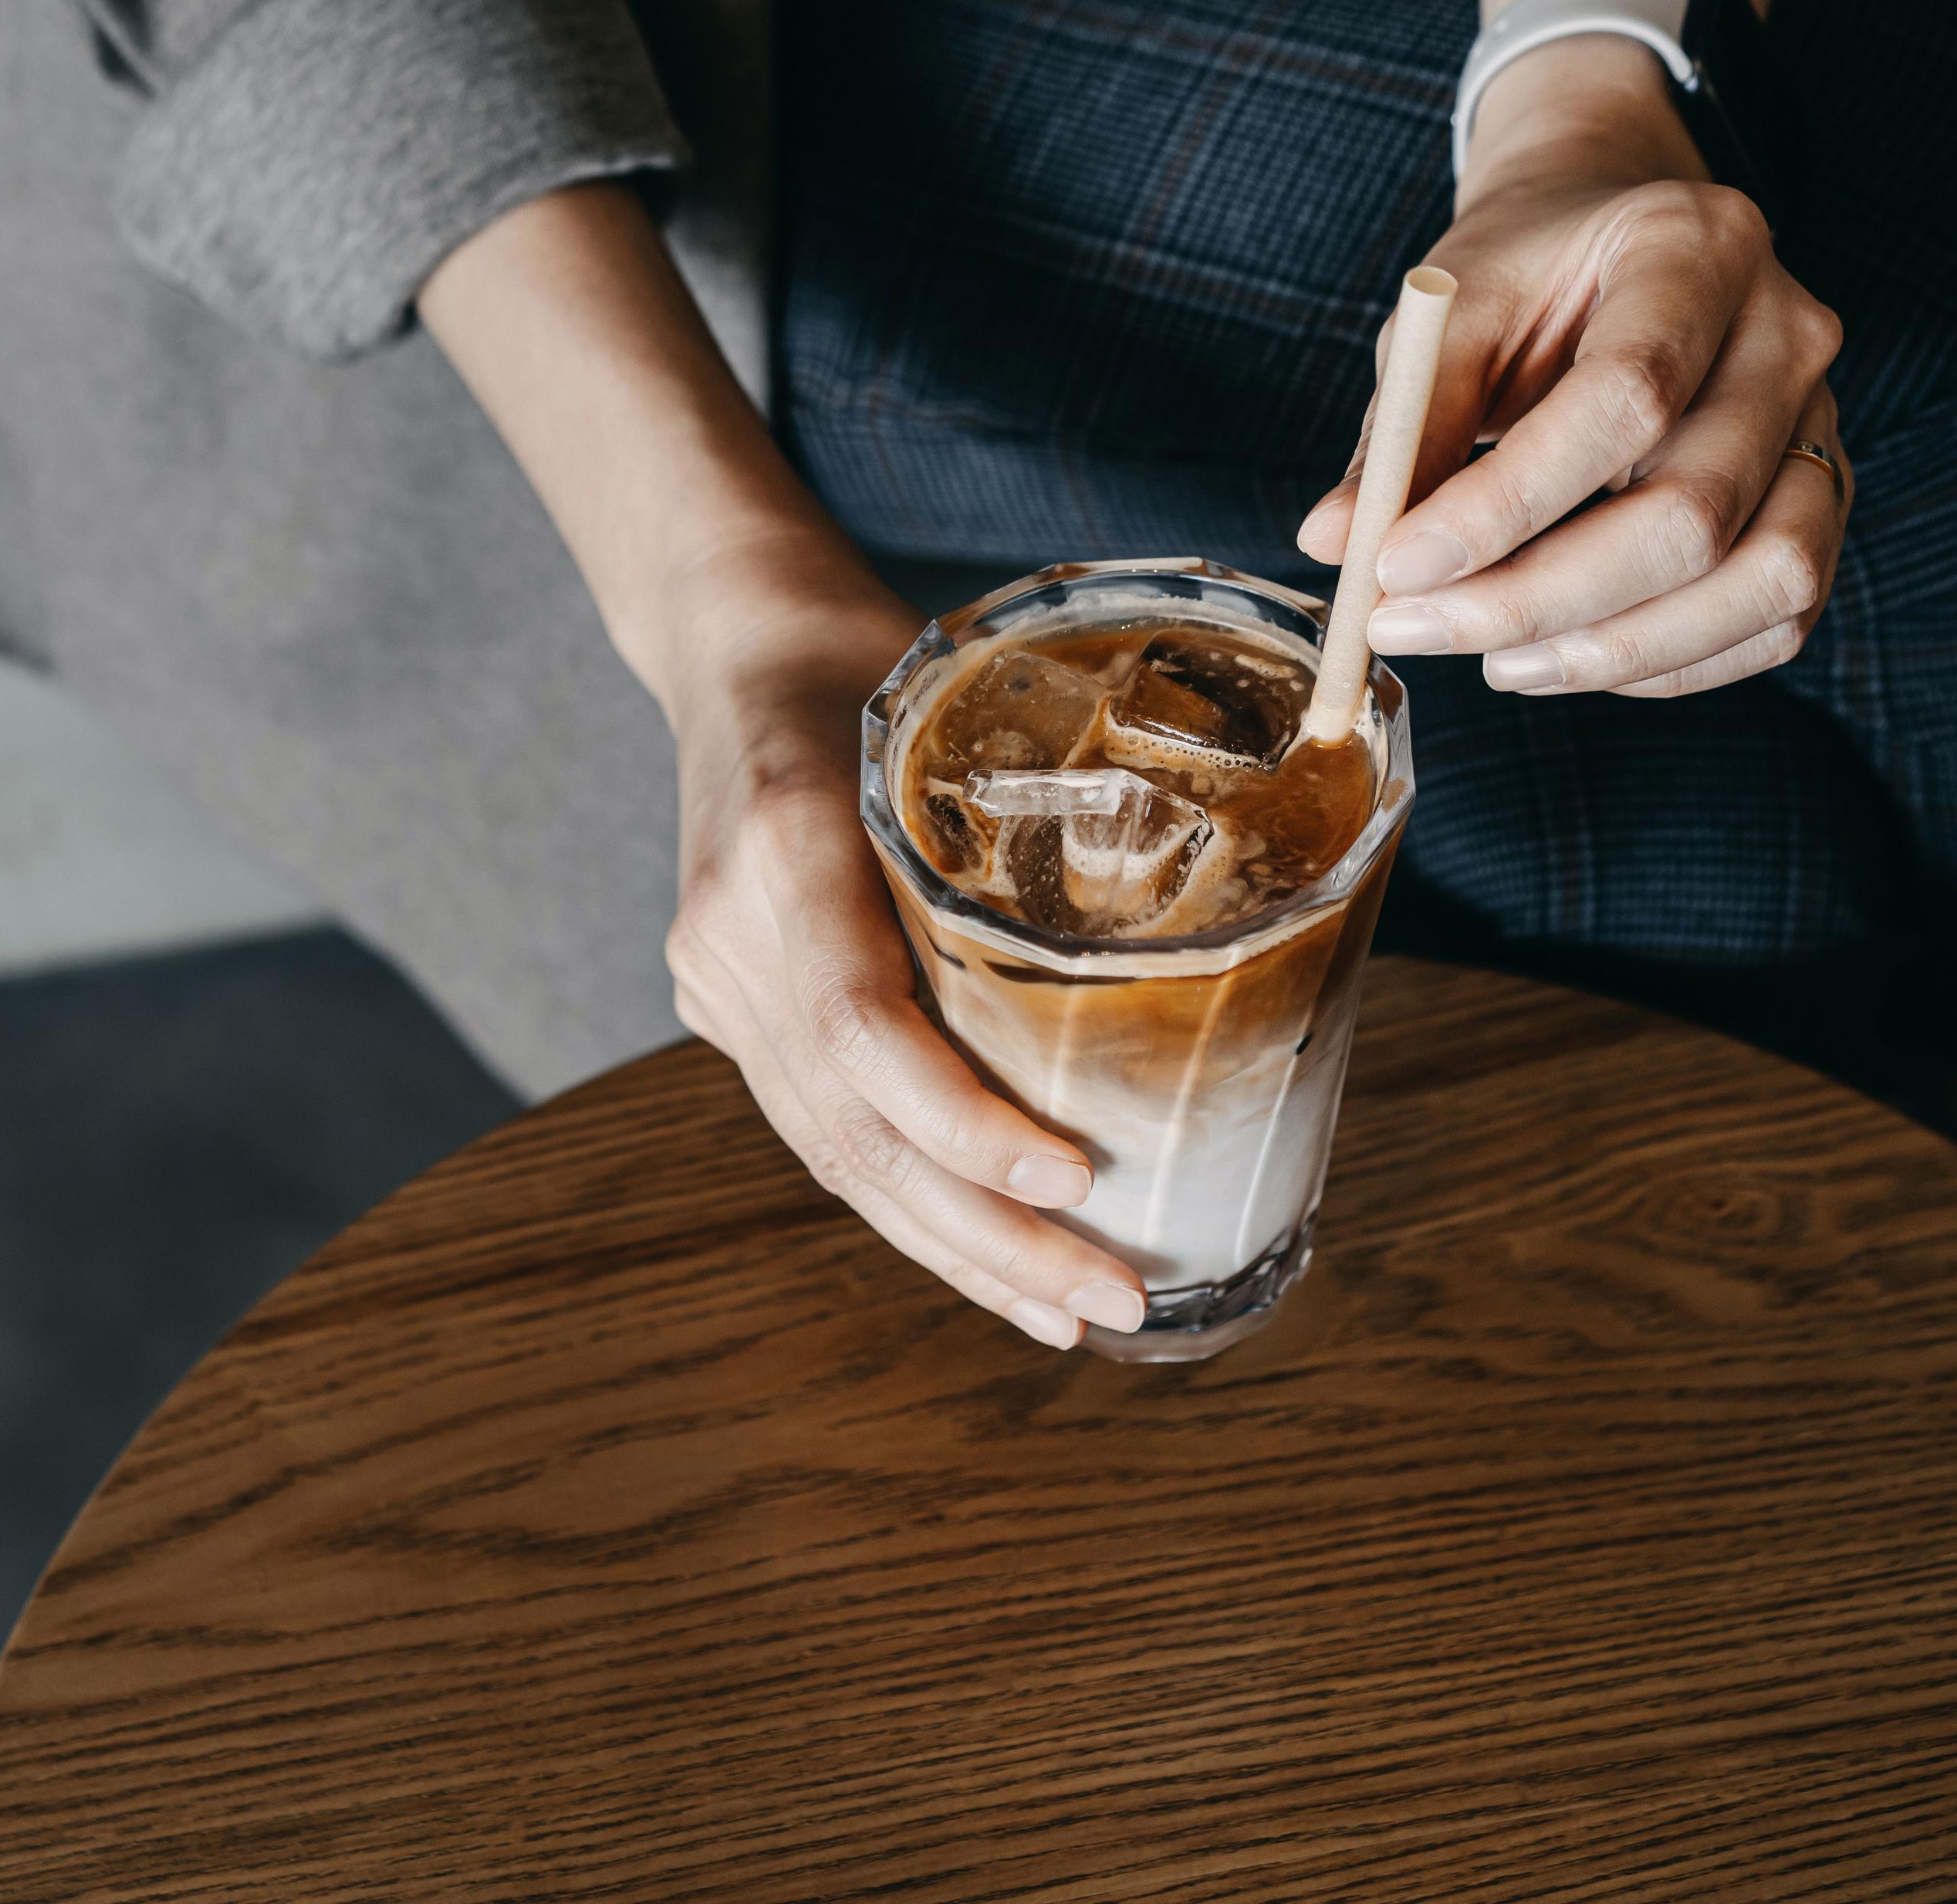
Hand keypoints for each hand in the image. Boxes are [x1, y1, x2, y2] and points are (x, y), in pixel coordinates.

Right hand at [416, 184, 1146, 1348]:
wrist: (736, 640)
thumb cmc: (878, 660)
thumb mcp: (962, 707)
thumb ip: (1052, 816)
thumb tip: (1239, 916)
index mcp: (786, 844)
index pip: (864, 1028)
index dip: (965, 1124)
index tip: (1071, 1179)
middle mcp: (732, 936)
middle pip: (857, 1132)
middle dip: (989, 1238)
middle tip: (1108, 1303)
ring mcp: (717, 985)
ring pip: (837, 1161)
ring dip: (958, 1252)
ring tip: (1066, 1316)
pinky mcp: (728, 1016)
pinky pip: (826, 1135)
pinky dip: (916, 1205)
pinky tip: (991, 1259)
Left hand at [1297, 38, 1850, 698]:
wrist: (1618, 238)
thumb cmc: (1529, 276)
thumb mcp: (1451, 314)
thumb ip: (1404, 426)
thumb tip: (1333, 540)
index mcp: (1695, 247)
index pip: (1623, 400)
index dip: (1503, 505)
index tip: (1394, 567)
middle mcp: (1786, 332)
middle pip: (1693, 511)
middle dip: (1536, 599)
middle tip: (1411, 628)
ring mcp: (1822, 420)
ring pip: (1761, 580)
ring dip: (1612, 650)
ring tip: (1493, 661)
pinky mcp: (1824, 497)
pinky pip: (1776, 617)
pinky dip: (1669, 664)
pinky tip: (1566, 655)